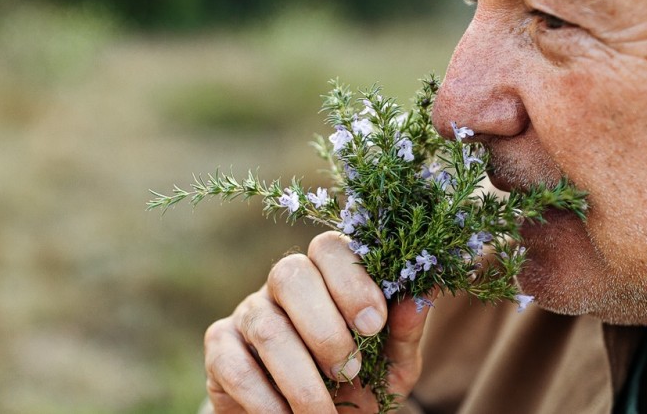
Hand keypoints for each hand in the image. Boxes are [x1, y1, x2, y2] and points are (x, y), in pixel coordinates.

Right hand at [203, 231, 433, 412]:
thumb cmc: (359, 383)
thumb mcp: (392, 364)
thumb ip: (406, 331)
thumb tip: (425, 292)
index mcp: (329, 274)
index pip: (330, 247)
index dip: (351, 280)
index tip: (373, 325)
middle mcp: (284, 284)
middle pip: (289, 274)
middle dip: (325, 327)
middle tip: (350, 371)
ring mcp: (248, 311)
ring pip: (267, 327)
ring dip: (302, 378)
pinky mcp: (221, 346)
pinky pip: (235, 365)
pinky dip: (266, 401)